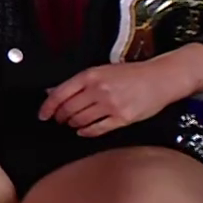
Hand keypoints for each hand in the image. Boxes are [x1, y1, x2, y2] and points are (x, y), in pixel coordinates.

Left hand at [39, 54, 202, 136]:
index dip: (48, 106)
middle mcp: (99, 90)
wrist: (160, 79)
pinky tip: (83, 131)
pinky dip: (86, 132)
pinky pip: (97, 129)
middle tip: (59, 119)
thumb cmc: (131, 74)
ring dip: (73, 124)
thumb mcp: (102, 70)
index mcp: (91, 75)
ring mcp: (111, 105)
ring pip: (81, 120)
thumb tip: (55, 92)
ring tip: (72, 123)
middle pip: (69, 109)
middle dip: (60, 117)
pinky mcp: (122, 118)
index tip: (42, 114)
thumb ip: (80, 82)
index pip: (61, 93)